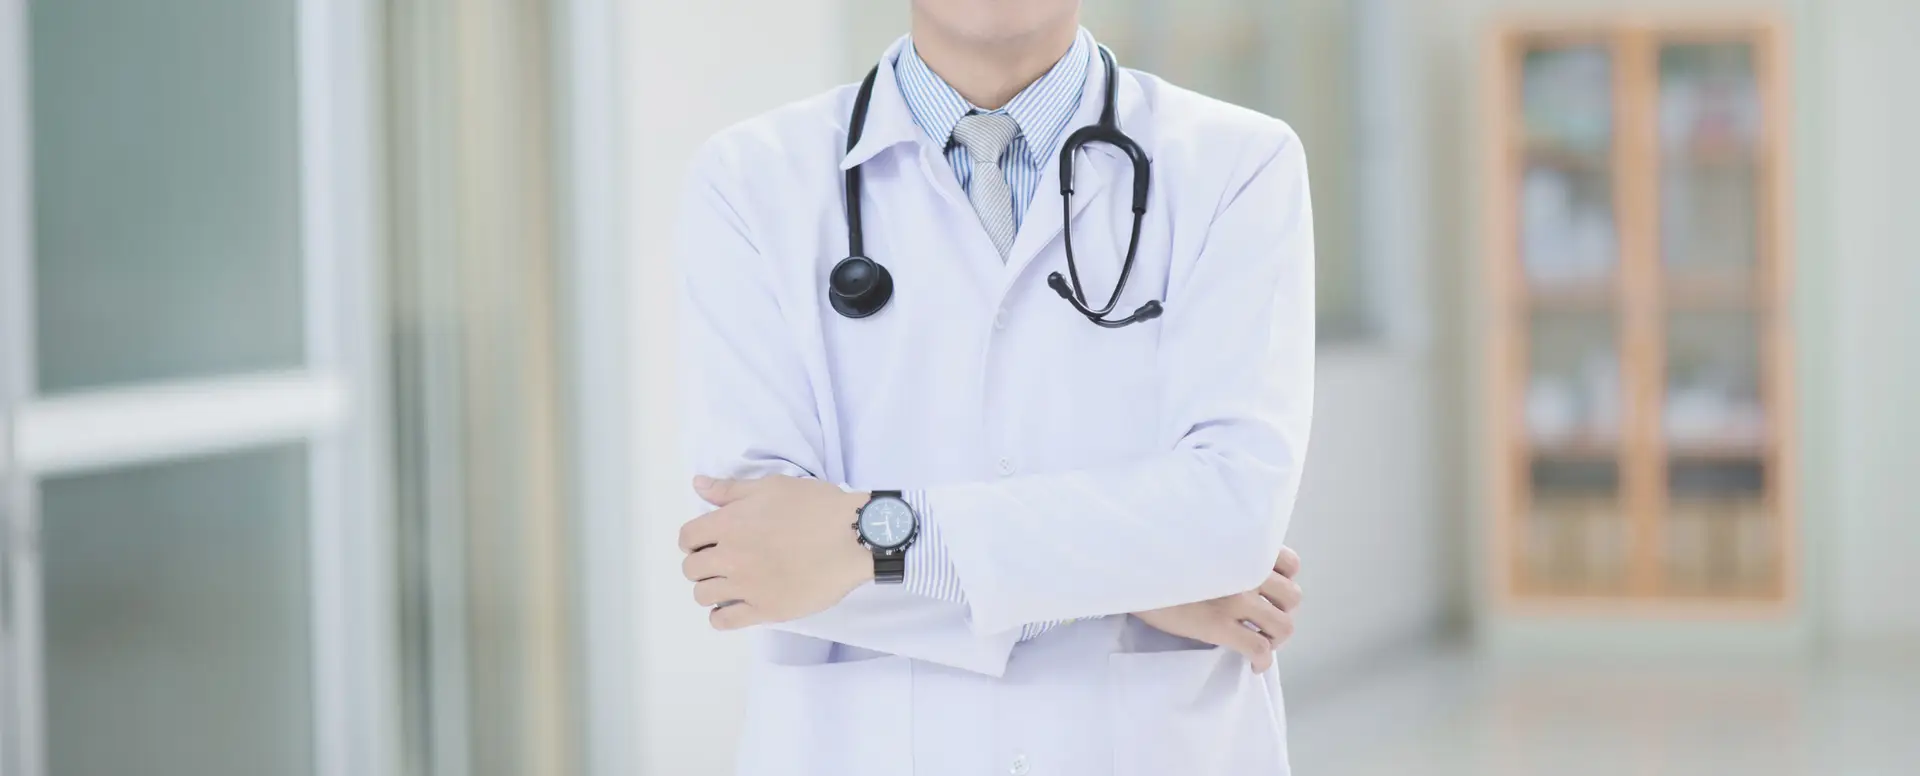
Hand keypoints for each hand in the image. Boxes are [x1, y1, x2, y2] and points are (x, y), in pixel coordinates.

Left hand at [679, 475, 873, 629]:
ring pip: (703, 596)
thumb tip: (697, 484)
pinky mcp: (765, 610)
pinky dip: (720, 616)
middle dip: (702, 564)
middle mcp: (730, 556)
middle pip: (692, 569)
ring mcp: (746, 586)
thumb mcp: (772, 486)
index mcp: (729, 523)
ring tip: (729, 585)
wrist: (852, 537)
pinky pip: (724, 621)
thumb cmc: (816, 506)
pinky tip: (731, 608)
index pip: (687, 537)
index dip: (694, 539)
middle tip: (723, 561)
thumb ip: (731, 489)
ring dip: (710, 589)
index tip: (708, 541)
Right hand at [1130, 546, 1301, 671]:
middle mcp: (1246, 570)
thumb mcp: (1203, 542)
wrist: (1132, 567)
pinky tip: (1252, 665)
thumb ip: (1228, 551)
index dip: (1285, 581)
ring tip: (1260, 641)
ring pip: (1283, 625)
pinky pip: (1258, 650)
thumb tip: (1241, 570)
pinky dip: (1262, 661)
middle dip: (1282, 611)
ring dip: (1276, 637)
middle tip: (1263, 620)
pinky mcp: (1220, 626)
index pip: (1291, 563)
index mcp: (1243, 548)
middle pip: (1292, 597)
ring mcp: (1235, 599)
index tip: (1270, 591)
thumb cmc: (1161, 554)